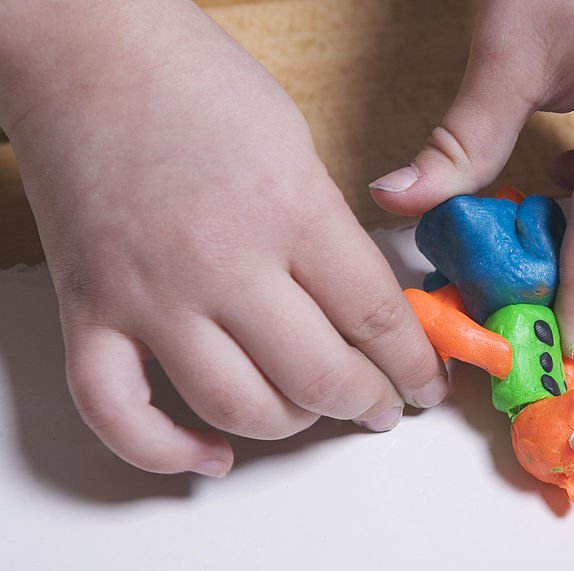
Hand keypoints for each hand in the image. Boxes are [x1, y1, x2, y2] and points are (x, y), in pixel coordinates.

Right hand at [0, 0, 446, 475]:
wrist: (86, 52)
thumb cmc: (196, 84)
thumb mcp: (299, 147)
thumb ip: (331, 234)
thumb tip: (364, 310)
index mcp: (291, 210)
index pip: (377, 319)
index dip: (415, 365)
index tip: (426, 385)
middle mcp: (223, 263)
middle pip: (319, 376)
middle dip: (367, 403)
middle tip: (381, 405)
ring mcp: (150, 294)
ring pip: (237, 407)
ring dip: (290, 426)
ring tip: (311, 413)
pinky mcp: (90, 312)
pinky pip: (120, 414)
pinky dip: (166, 451)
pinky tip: (210, 455)